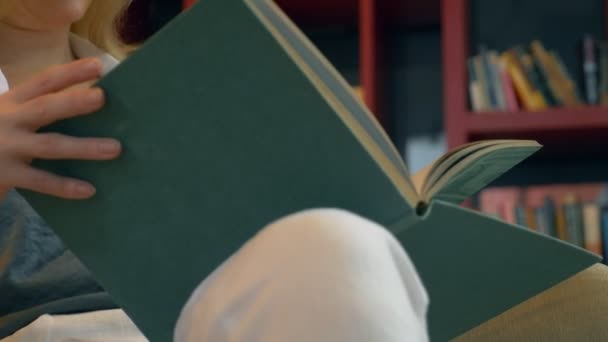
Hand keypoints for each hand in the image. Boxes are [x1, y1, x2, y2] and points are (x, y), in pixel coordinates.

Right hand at [0, 58, 120, 199]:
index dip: (71, 72)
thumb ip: (38, 112)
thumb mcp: (10, 115)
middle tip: (102, 98)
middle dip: (74, 102)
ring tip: (115, 148)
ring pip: (50, 145)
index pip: (44, 82)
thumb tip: (92, 107)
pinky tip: (90, 190)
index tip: (99, 66)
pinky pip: (41, 180)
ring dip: (84, 147)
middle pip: (45, 108)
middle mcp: (8, 120)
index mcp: (12, 101)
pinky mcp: (6, 174)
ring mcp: (7, 147)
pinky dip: (65, 186)